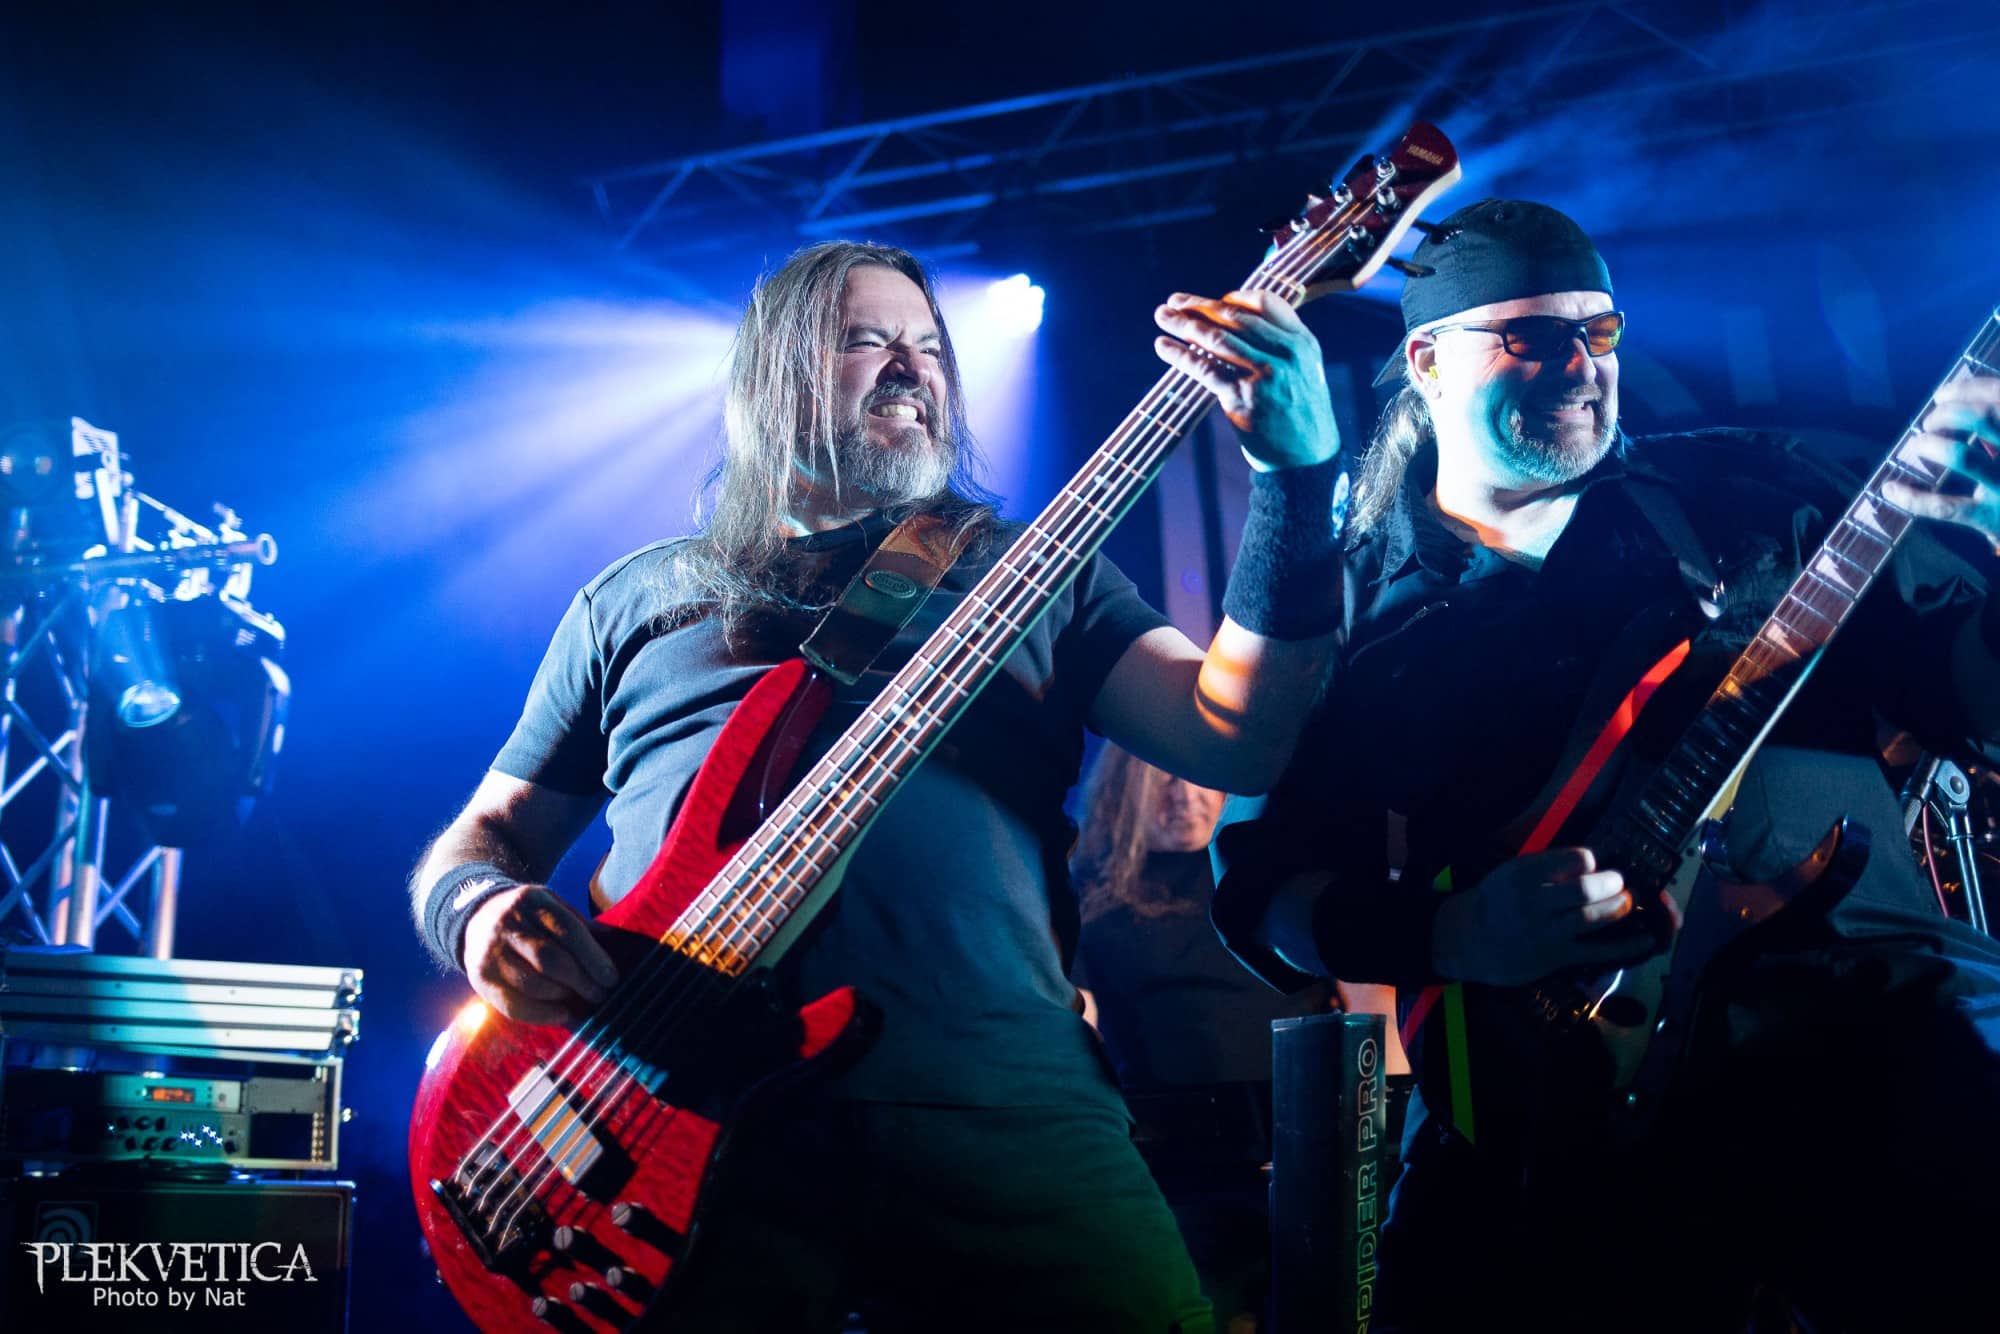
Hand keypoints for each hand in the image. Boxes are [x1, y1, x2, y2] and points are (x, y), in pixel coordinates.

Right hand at [462, 885, 618, 1024]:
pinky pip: (512, 1005)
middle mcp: (507, 924)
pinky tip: (560, 1014)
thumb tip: (617, 945)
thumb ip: (581, 926)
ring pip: (531, 984)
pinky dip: (540, 1015)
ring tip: (580, 1002)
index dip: (593, 958)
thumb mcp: (553, 906)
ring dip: (562, 997)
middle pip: (550, 959)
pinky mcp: (480, 978)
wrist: (478, 915)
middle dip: (581, 981)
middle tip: (600, 995)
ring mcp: (490, 952)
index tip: (612, 978)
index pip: (568, 931)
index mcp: (532, 901)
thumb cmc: (529, 916)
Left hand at [1153, 290, 1338, 470]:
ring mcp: (1264, 376)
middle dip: (1200, 306)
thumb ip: (1280, 344)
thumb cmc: (1300, 412)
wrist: (1307, 459)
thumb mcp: (1305, 370)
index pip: (1266, 303)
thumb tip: (1236, 320)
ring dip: (1184, 324)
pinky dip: (1180, 355)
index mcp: (1302, 342)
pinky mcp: (1243, 399)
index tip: (1213, 301)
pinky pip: (1205, 369)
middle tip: (1174, 300)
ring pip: (1217, 340)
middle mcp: (1285, 354)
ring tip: (1162, 316)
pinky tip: (1163, 346)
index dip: (1236, 297)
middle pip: (1235, 318)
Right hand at [1430, 847, 1664, 986]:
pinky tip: (1645, 941)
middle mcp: (1534, 901)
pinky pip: (1596, 951)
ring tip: (1630, 902)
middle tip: (1621, 883)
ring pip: (1593, 918)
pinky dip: (1626, 946)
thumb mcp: (1510, 872)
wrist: (1468, 940)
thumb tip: (1591, 863)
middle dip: (1612, 884)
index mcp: (1524, 873)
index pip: (1574, 859)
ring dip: (1619, 908)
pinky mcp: (1554, 956)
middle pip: (1586, 889)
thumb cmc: (1494, 901)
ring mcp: (1545, 931)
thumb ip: (1546, 867)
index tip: (1593, 865)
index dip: (1590, 861)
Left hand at [1884, 375, 1999, 551]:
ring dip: (1931, 445)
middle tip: (1930, 422)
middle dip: (1949, 412)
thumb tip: (1951, 401)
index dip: (1968, 389)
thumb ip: (1994, 425)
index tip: (1942, 395)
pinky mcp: (1989, 517)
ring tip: (1918, 444)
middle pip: (1985, 417)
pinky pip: (1943, 505)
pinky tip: (1890, 489)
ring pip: (1963, 456)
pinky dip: (1911, 497)